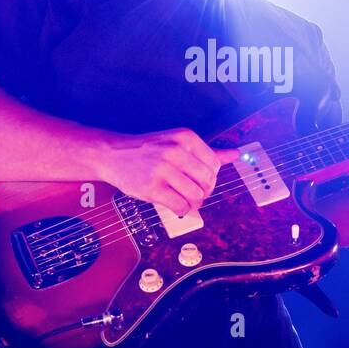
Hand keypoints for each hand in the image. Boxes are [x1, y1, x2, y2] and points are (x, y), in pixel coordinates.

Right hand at [98, 128, 240, 216]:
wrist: (113, 154)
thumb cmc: (148, 150)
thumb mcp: (178, 143)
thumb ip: (207, 151)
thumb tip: (235, 155)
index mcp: (185, 137)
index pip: (215, 165)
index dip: (210, 178)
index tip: (199, 181)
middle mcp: (175, 150)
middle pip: (208, 182)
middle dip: (204, 192)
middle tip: (192, 192)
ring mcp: (163, 169)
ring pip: (196, 195)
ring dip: (194, 203)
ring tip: (184, 199)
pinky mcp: (152, 187)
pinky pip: (181, 206)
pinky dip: (182, 210)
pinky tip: (175, 204)